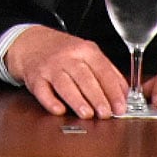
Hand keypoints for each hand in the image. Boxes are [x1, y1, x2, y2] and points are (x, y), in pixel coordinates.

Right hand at [3, 26, 129, 118]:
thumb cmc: (64, 52)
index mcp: (85, 50)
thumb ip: (107, 72)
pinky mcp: (35, 77)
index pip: (103, 71)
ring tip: (87, 114)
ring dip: (77, 100)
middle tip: (106, 114)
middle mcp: (67, 57)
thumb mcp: (88, 53)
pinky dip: (50, 101)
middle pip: (85, 78)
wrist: (31, 42)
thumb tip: (125, 94)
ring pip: (64, 84)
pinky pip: (42, 91)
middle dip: (97, 97)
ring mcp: (50, 67)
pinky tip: (59, 110)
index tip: (120, 107)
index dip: (113, 91)